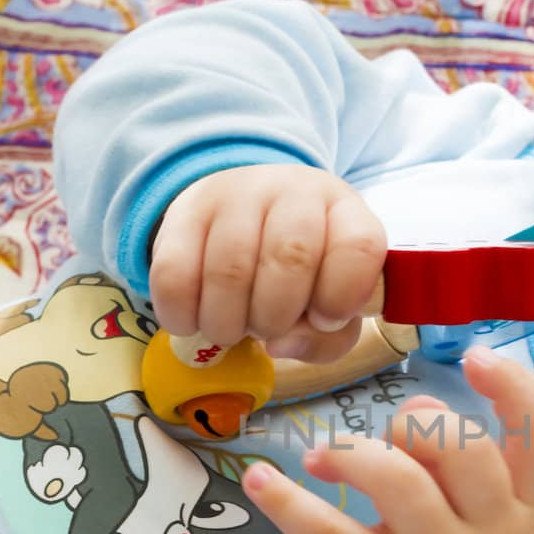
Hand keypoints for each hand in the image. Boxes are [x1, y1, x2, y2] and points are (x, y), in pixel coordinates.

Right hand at [148, 164, 387, 362]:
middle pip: (290, 258)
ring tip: (230, 330)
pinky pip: (175, 272)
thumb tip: (283, 342)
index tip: (325, 319)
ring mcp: (236, 193)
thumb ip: (328, 337)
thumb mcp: (329, 306)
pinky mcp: (185, 210)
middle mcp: (294, 190)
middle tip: (266, 330)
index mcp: (344, 211)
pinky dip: (182, 314)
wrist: (241, 219)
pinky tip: (191, 322)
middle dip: (276, 317)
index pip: (359, 246)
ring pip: (229, 269)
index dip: (342, 296)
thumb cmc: (299, 275)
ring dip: (227, 323)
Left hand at [242, 349, 533, 533]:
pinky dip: (289, 501)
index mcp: (517, 513)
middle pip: (466, 453)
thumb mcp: (483, 530)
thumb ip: (462, 474)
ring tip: (323, 460)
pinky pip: (330, 532)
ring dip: (352, 452)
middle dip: (420, 422)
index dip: (515, 391)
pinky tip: (261, 480)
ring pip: (400, 483)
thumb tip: (413, 414)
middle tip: (391, 433)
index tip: (476, 356)